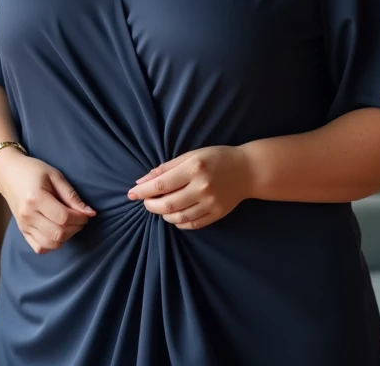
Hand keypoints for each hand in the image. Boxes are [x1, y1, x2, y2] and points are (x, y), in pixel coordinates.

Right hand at [0, 148, 95, 253]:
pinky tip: (58, 232)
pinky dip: (53, 244)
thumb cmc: (35, 171)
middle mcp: (28, 215)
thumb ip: (72, 196)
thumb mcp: (56, 176)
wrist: (9, 174)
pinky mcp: (22, 231)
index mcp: (36, 198)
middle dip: (76, 228)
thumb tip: (91, 213)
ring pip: (51, 244)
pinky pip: (40, 248)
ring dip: (66, 237)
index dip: (80, 218)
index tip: (86, 213)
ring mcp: (23, 225)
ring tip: (70, 224)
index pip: (64, 218)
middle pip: (58, 233)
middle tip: (80, 218)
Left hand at [128, 146, 251, 230]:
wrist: (248, 170)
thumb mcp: (192, 155)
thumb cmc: (217, 158)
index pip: (161, 185)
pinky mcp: (217, 214)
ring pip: (179, 217)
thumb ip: (166, 168)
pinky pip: (192, 224)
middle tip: (145, 202)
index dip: (143, 191)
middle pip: (168, 204)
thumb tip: (141, 181)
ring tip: (160, 207)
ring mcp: (211, 203)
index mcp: (194, 168)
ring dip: (164, 215)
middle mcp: (202, 187)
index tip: (131, 193)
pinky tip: (174, 215)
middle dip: (151, 205)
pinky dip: (179, 222)